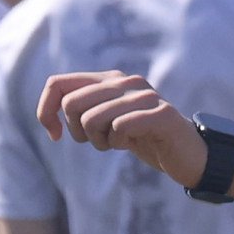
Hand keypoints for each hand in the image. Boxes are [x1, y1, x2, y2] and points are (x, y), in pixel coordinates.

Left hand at [41, 70, 199, 183]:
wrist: (187, 154)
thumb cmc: (143, 139)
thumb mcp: (107, 123)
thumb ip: (83, 110)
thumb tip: (47, 115)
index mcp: (109, 78)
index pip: (57, 83)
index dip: (45, 110)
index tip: (55, 135)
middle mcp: (125, 80)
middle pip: (71, 104)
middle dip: (78, 132)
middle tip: (99, 141)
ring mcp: (145, 95)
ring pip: (92, 118)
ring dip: (100, 141)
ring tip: (119, 143)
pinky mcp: (162, 113)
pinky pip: (120, 126)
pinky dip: (120, 142)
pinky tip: (135, 143)